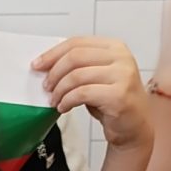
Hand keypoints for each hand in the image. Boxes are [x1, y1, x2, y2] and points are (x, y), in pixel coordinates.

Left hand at [31, 37, 151, 150]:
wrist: (133, 127)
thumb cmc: (111, 101)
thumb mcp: (95, 77)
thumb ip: (78, 66)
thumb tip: (45, 64)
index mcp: (114, 47)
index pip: (77, 43)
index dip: (53, 53)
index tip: (37, 65)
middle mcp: (121, 58)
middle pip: (75, 57)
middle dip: (54, 72)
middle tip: (46, 87)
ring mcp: (123, 75)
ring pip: (77, 76)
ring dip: (59, 90)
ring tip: (54, 100)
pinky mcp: (119, 95)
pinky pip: (83, 93)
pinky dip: (67, 100)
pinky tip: (64, 107)